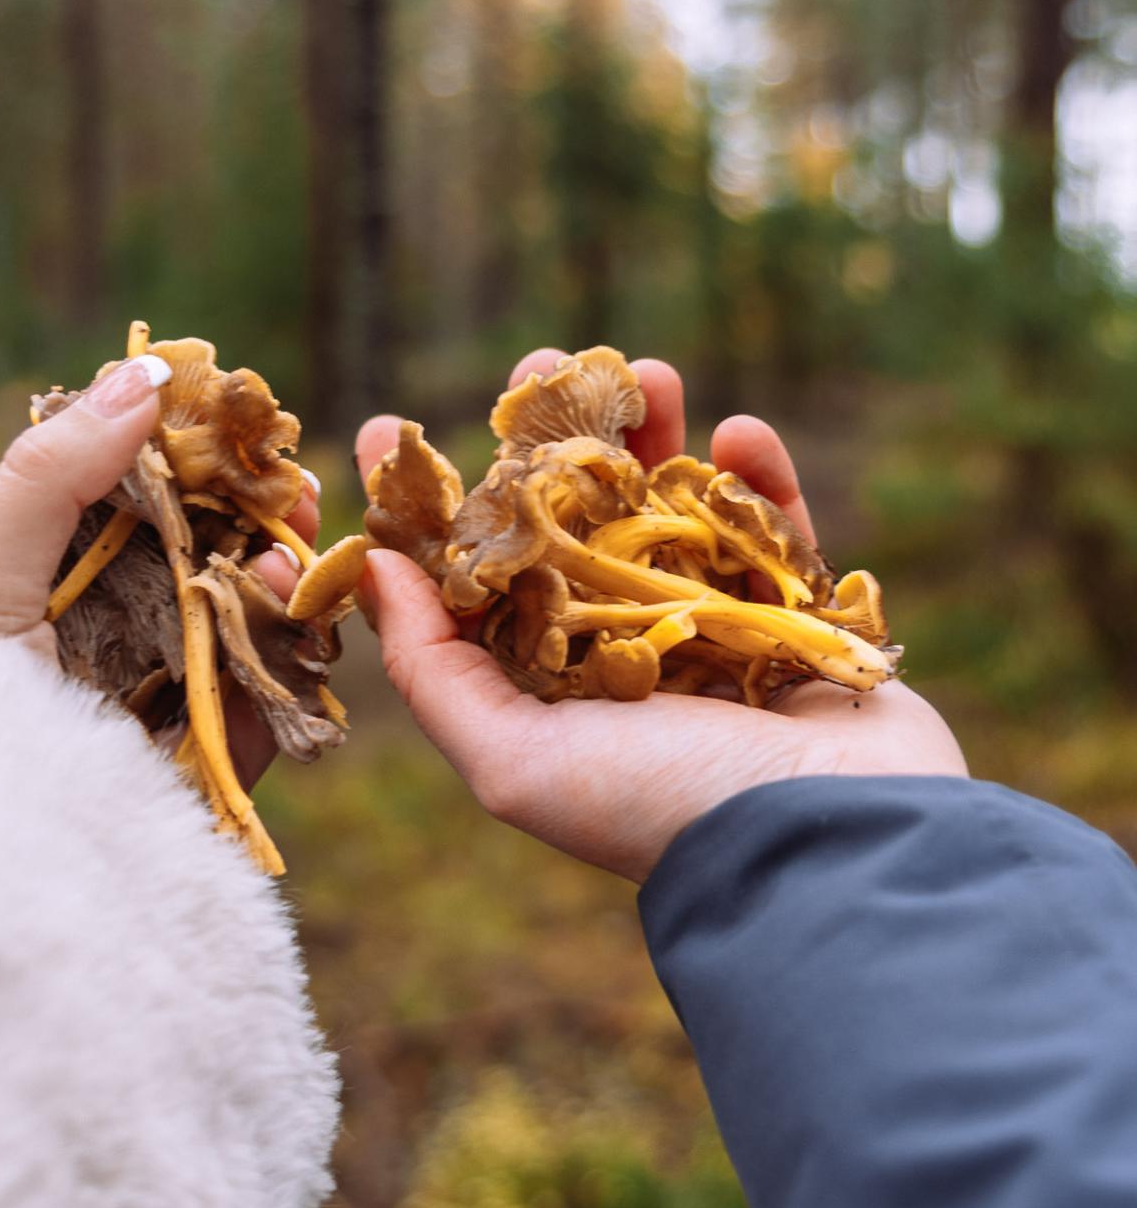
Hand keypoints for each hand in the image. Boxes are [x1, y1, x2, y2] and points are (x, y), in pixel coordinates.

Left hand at [0, 354, 319, 789]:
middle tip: (288, 485)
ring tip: (286, 549)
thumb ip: (53, 474)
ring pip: (251, 625)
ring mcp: (170, 706)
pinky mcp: (212, 769)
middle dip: (256, 518)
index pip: (141, 512)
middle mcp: (118, 644)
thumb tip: (142, 375)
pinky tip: (291, 613)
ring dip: (281, 580)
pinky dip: (291, 657)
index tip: (234, 427)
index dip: (194, 468)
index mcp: (59, 592)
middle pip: (210, 561)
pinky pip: (272, 706)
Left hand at [355, 350, 965, 882]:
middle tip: (547, 363)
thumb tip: (377, 572)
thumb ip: (436, 672)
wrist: (830, 843)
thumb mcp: (516, 761)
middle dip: (557, 438)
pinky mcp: (803, 620)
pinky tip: (741, 431)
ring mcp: (718, 634)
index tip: (388, 425)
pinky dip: (762, 479)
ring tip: (647, 370)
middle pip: (578, 525)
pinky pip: (778, 532)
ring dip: (660, 436)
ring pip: (677, 511)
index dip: (431, 506)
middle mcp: (629, 658)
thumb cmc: (661, 807)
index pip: (475, 582)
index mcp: (552, 691)